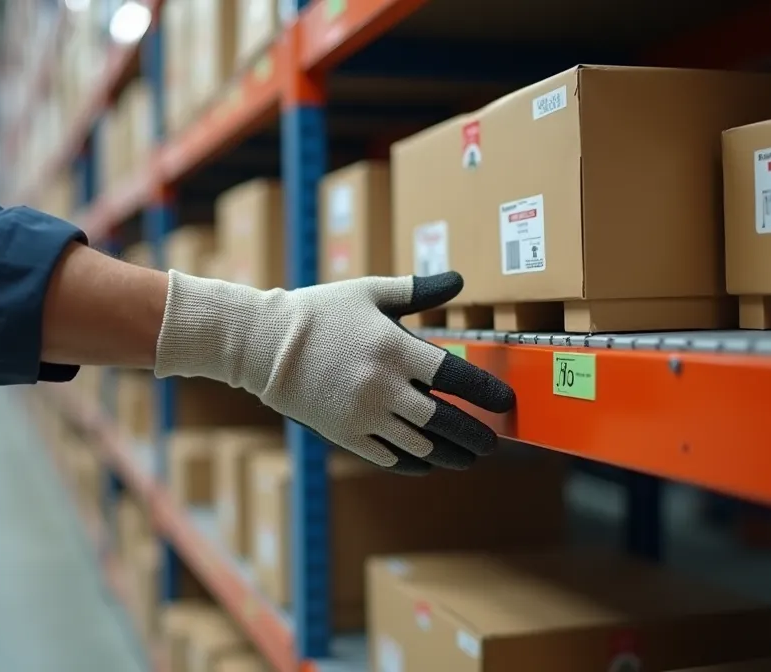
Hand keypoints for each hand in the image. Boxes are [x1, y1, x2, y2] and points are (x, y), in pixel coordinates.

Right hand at [154, 271, 514, 474]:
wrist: (264, 345)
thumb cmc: (320, 312)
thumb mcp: (369, 292)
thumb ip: (416, 289)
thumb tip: (459, 280)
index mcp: (395, 348)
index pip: (455, 376)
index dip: (487, 393)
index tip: (506, 403)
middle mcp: (384, 386)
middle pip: (445, 419)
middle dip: (475, 435)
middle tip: (493, 443)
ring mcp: (364, 414)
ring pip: (421, 445)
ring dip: (450, 454)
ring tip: (467, 457)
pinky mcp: (345, 433)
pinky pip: (390, 456)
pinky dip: (415, 463)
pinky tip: (429, 463)